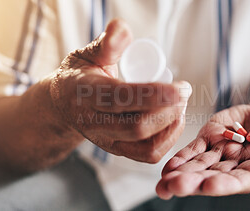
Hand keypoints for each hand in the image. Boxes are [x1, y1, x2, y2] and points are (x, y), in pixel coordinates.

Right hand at [49, 19, 191, 162]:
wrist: (64, 105)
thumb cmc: (80, 76)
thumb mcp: (88, 54)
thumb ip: (108, 42)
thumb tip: (123, 29)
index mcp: (85, 94)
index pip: (123, 98)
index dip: (155, 95)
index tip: (181, 87)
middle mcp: (94, 123)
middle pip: (137, 127)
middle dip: (169, 110)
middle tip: (184, 92)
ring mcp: (107, 141)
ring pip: (146, 146)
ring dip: (172, 126)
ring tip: (180, 105)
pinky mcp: (118, 150)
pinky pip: (148, 155)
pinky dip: (168, 140)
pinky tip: (174, 120)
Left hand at [156, 104, 249, 198]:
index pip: (241, 180)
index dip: (225, 183)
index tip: (207, 185)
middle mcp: (237, 166)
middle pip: (213, 176)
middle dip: (193, 182)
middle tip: (172, 188)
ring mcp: (221, 154)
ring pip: (199, 166)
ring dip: (181, 174)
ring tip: (163, 184)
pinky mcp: (210, 140)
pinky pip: (194, 151)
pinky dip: (181, 158)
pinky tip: (167, 167)